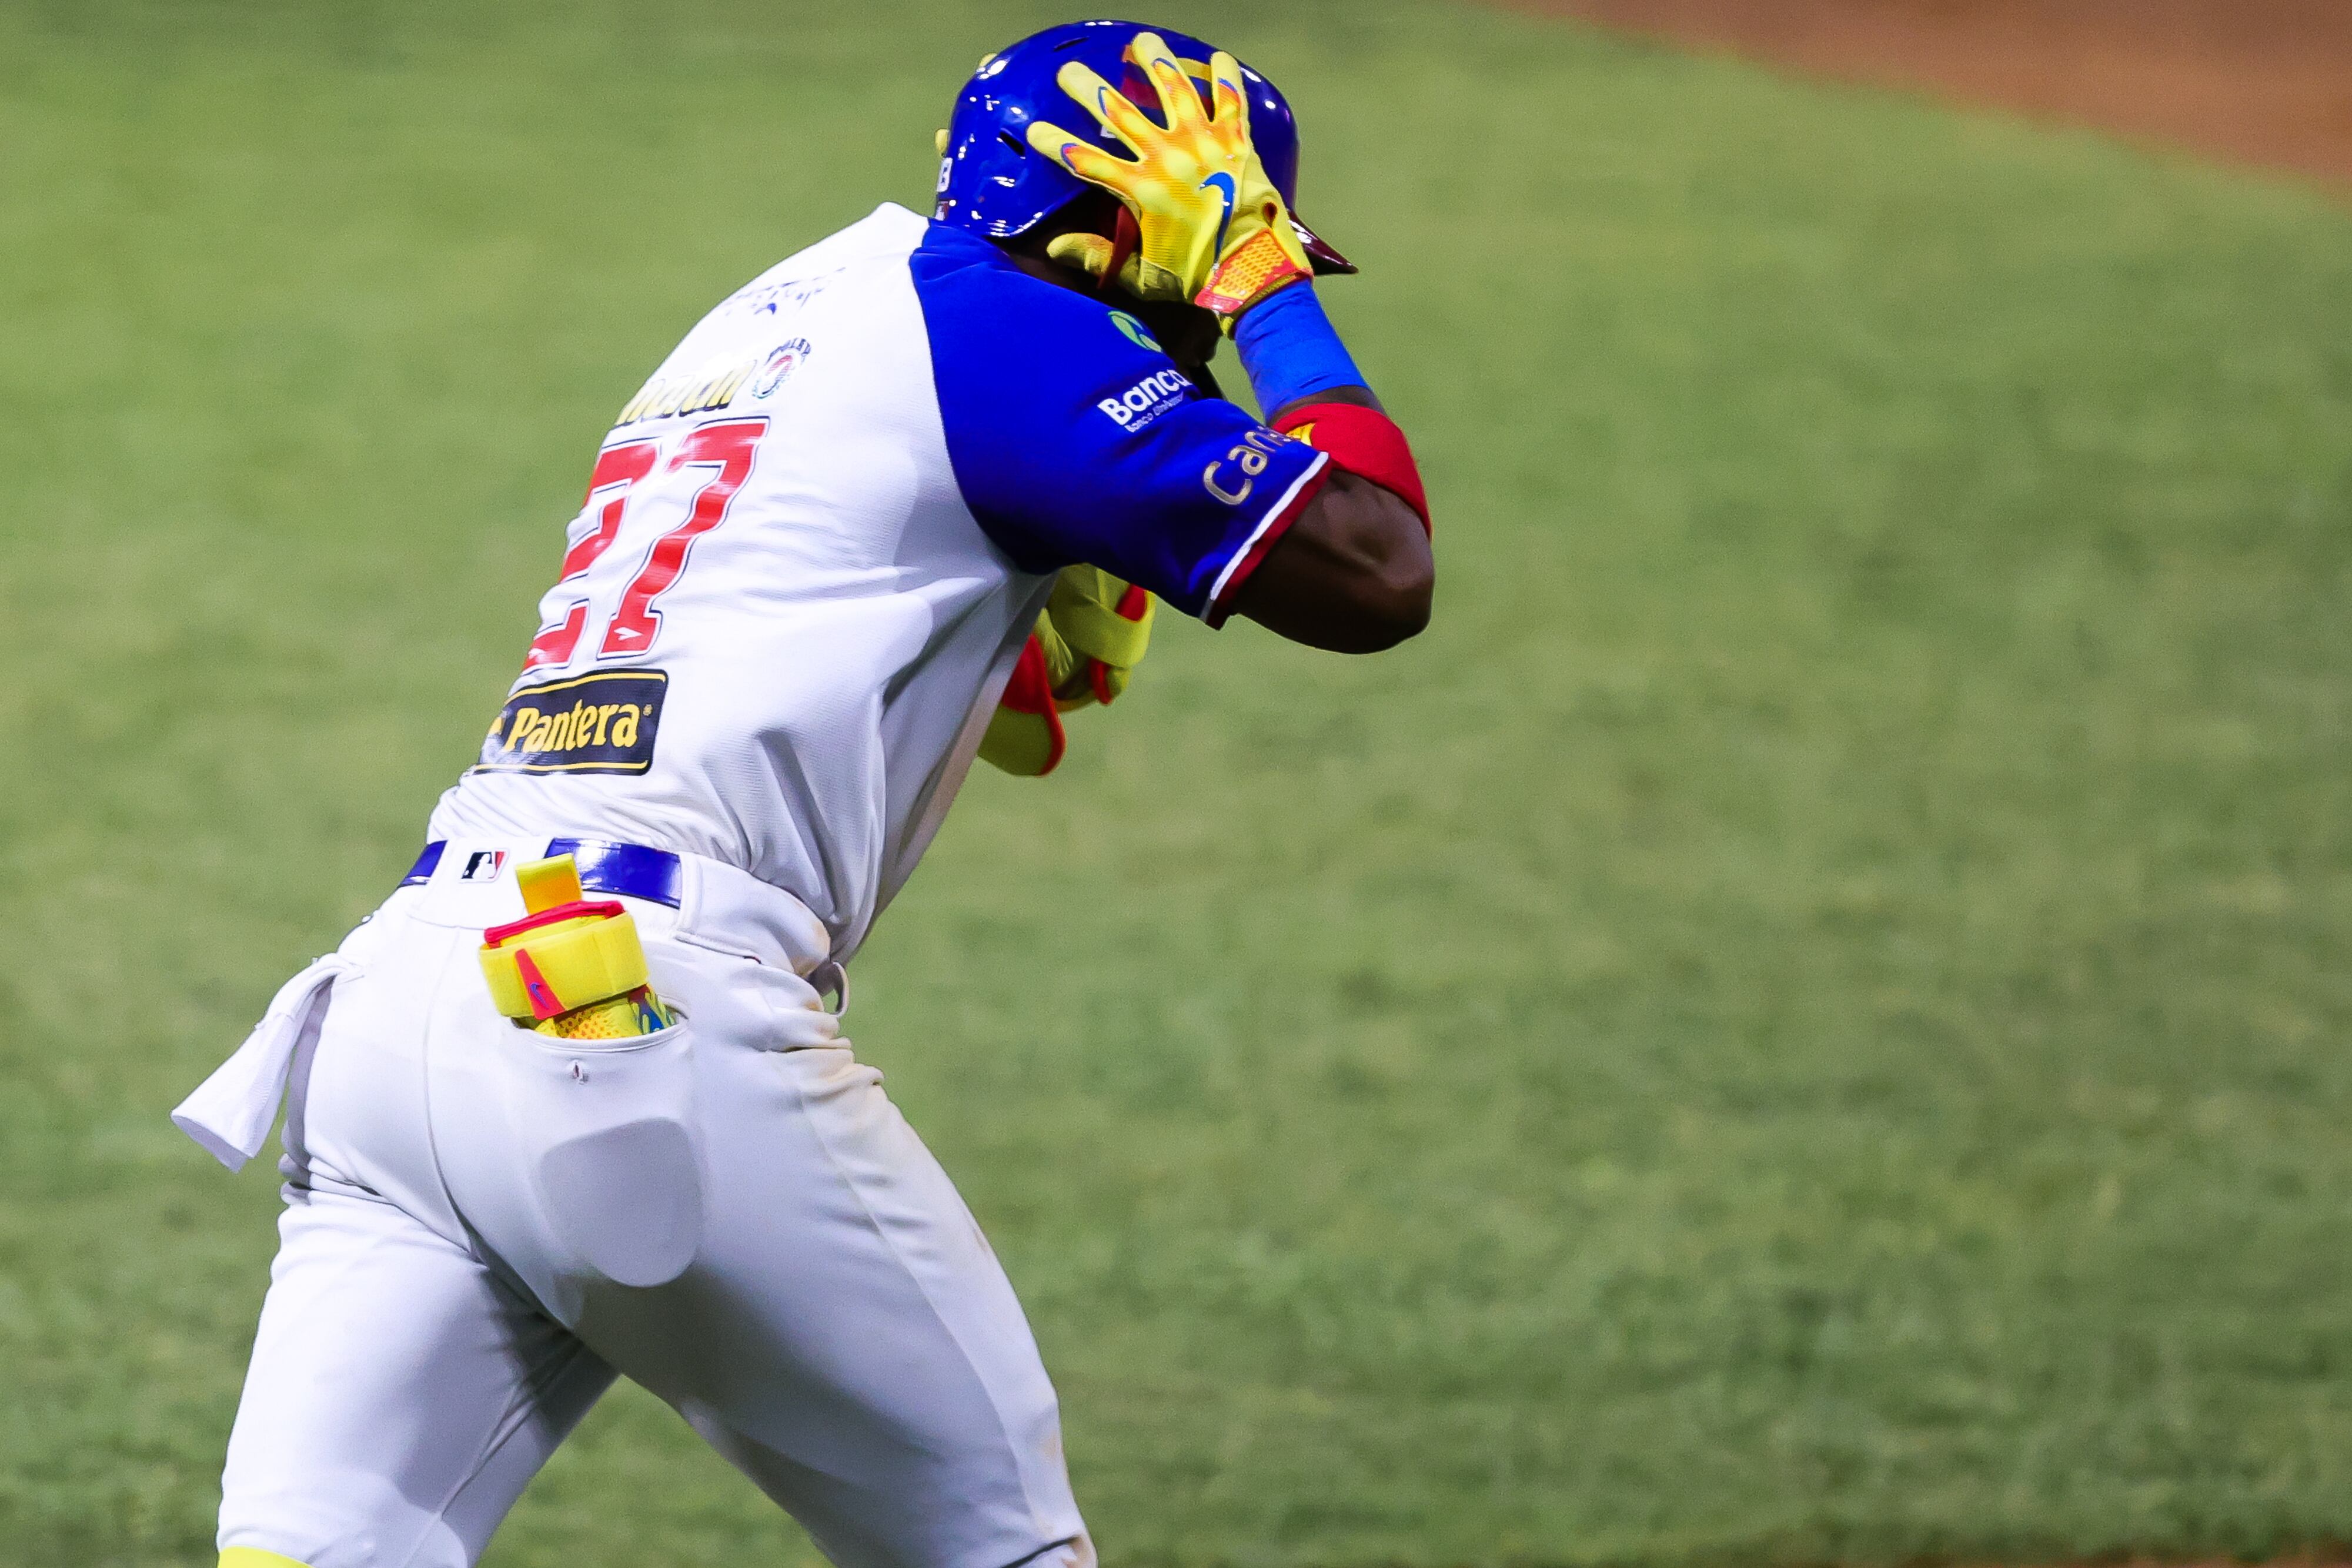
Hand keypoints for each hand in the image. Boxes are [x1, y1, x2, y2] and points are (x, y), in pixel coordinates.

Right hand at [1026, 31, 1312, 319]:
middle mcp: (1168, 157)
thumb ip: (1098, 256)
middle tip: (1068, 71)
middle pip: (1119, 112)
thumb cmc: (1198, 278)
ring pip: (1174, 89)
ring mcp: (1203, 143)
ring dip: (1155, 61)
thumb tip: (1056, 246)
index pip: (1087, 161)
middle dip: (1089, 89)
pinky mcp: (1237, 141)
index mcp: (1141, 190)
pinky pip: (1230, 99)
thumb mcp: (1143, 275)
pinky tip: (1218, 56)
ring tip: (1142, 40)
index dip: (1057, 144)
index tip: (1036, 129)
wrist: (1254, 271)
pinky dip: (1224, 75)